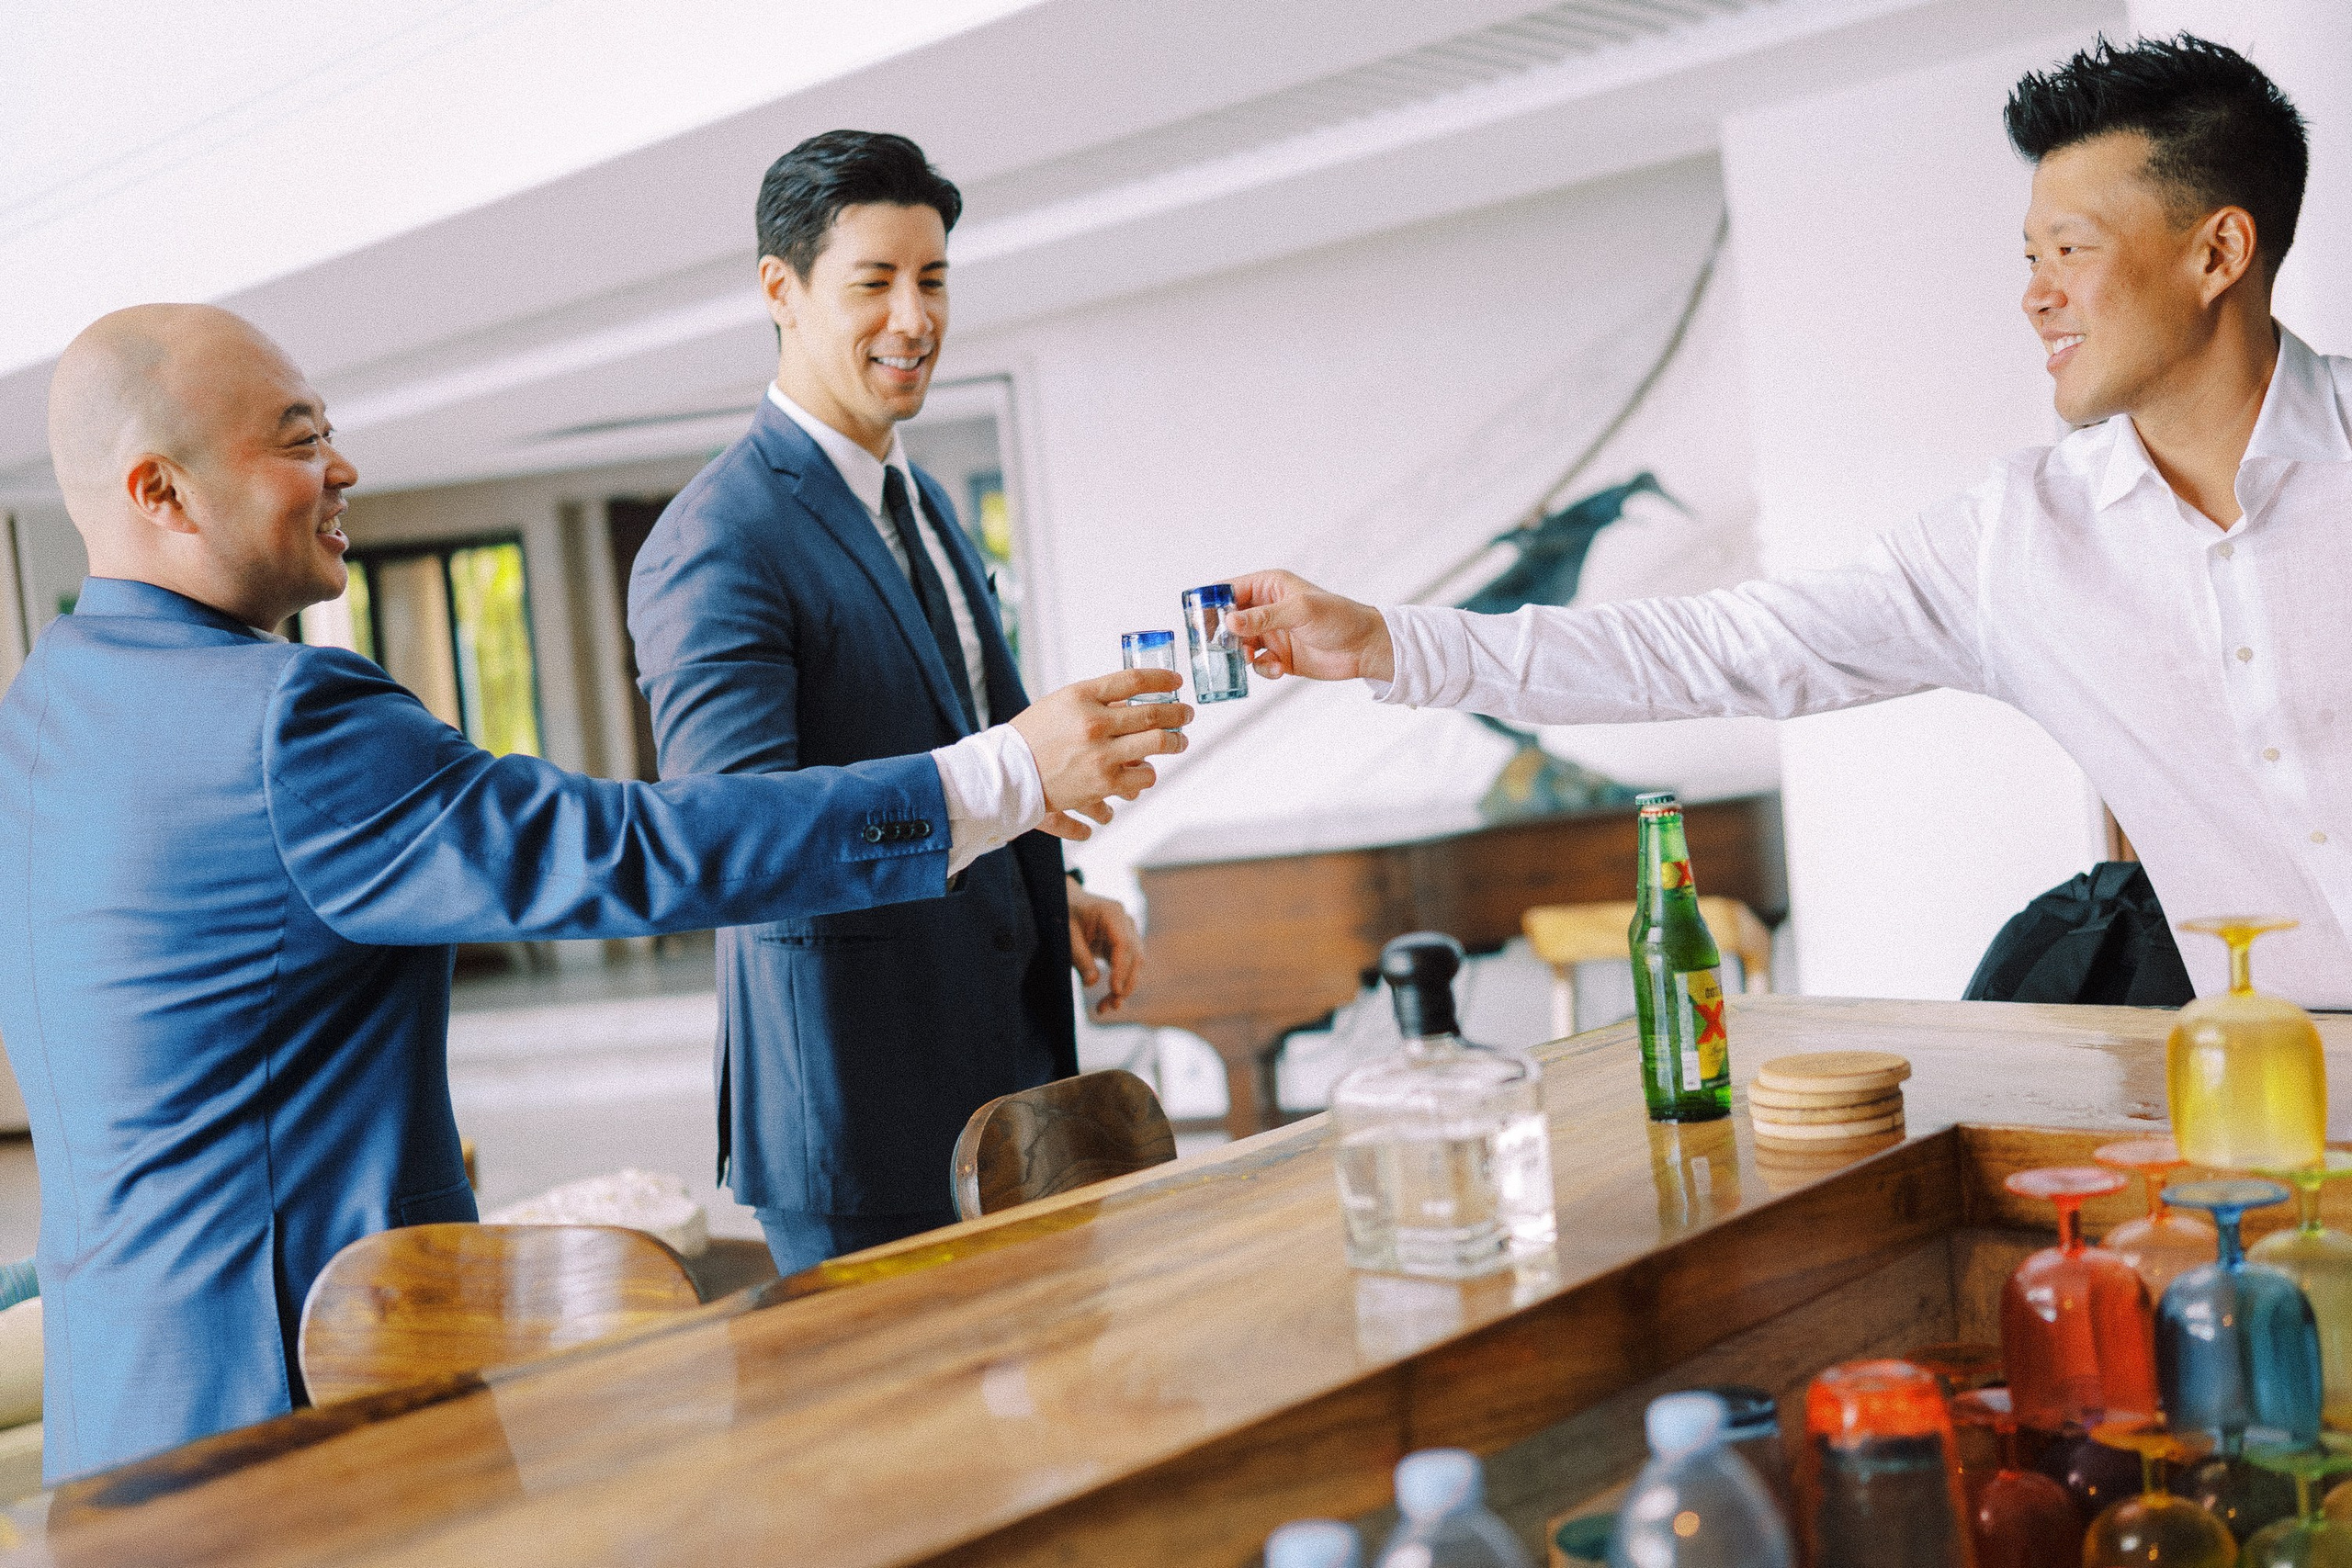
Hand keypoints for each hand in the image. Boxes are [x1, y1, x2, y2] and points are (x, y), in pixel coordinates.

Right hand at [1009, 669, 1190, 841]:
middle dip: (1178, 713)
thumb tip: (1136, 701)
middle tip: (1186, 714)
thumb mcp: (1062, 704)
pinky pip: (1143, 777)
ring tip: (1177, 742)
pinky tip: (1144, 770)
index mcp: (1082, 695)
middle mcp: (1094, 723)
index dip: (1161, 679)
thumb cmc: (1034, 737)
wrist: (1008, 775)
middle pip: (1154, 712)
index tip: (1175, 681)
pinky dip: (1147, 774)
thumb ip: (1098, 701)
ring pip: (1158, 744)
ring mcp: (1101, 755)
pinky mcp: (1103, 784)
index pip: (1134, 679)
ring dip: (1174, 743)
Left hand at [1066, 878, 1142, 1017]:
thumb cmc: (1066, 914)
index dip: (1122, 968)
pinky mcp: (1124, 945)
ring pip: (1136, 965)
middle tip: (1110, 1005)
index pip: (1124, 943)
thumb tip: (1091, 983)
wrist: (1068, 901)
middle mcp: (1126, 922)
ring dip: (1124, 988)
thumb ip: (1079, 957)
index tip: (1114, 989)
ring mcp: (1128, 933)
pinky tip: (1109, 1001)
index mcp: (1112, 914)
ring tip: (1106, 1008)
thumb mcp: (1067, 935)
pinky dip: (1120, 984)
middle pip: (1135, 956)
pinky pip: (1127, 967)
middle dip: (1126, 984)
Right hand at [1223, 570, 1393, 682]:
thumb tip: (1229, 621)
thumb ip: (1263, 617)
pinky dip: (1263, 669)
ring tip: (1251, 658)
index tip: (1199, 621)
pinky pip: (1258, 664)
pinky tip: (1278, 670)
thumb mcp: (1299, 612)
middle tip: (1217, 648)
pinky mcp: (1279, 656)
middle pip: (1229, 620)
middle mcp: (1267, 608)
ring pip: (1240, 644)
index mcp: (1269, 586)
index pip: (1230, 590)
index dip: (1212, 604)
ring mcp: (1272, 633)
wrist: (1365, 648)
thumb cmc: (1338, 618)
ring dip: (1242, 654)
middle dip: (1223, 635)